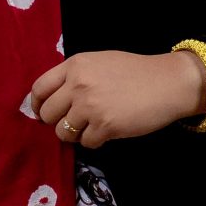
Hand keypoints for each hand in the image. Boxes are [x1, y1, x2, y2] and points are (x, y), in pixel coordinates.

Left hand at [31, 48, 205, 146]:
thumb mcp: (100, 62)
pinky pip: (86, 143)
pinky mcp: (105, 126)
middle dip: (57, 122)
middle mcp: (78, 84)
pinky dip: (95, 141)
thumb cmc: (136, 72)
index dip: (37, 105)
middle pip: (47, 114)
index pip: (39, 89)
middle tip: (73, 123)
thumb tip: (53, 98)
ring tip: (92, 127)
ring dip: (75, 134)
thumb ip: (75, 76)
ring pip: (63, 132)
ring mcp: (90, 106)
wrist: (167, 82)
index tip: (43, 113)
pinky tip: (108, 131)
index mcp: (75, 65)